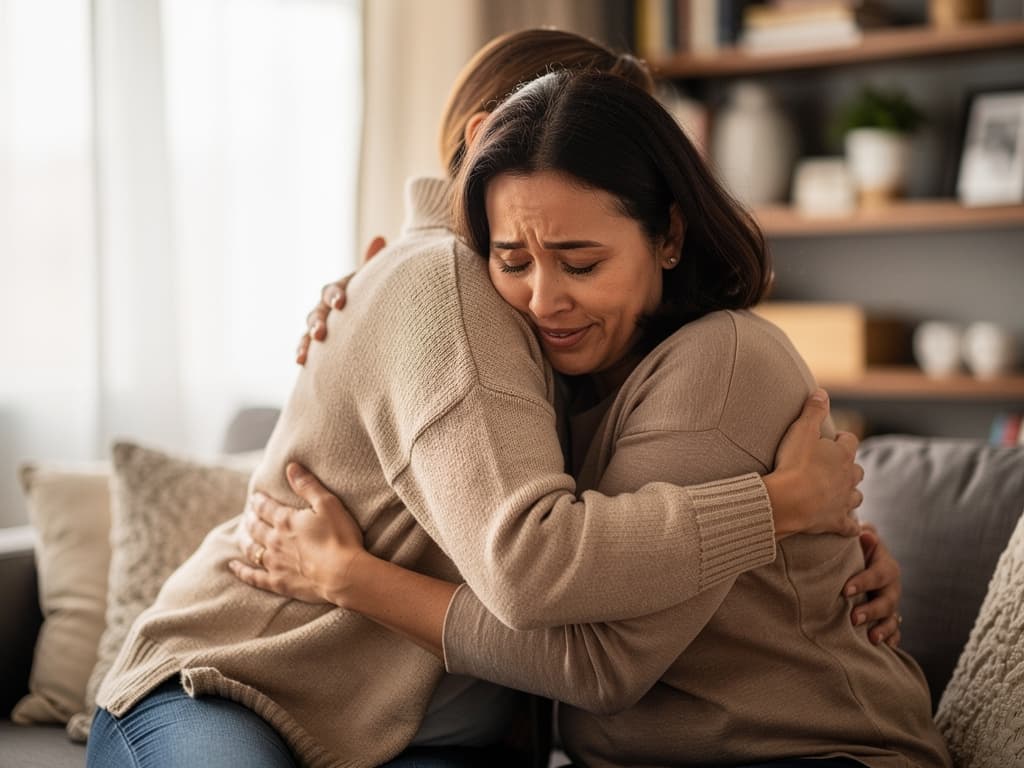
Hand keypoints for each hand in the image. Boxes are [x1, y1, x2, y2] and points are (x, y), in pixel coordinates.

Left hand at [229, 463, 366, 605]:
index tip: (255, 497)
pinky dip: (241, 571)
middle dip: (250, 519)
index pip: (265, 507)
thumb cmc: (340, 537)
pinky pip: (253, 577)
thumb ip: (308, 486)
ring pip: (251, 549)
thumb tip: (291, 466)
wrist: (344, 575)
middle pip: (255, 527)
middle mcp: (274, 540)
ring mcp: (274, 563)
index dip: (259, 501)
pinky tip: (233, 566)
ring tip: (242, 535)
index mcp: (286, 520)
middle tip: (248, 515)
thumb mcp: (328, 504)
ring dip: (245, 540)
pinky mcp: (278, 582)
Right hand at [295, 236, 386, 364]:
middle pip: (317, 312)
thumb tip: (379, 238)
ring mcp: (319, 324)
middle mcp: (325, 306)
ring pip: (308, 330)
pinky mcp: (317, 341)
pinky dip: (302, 352)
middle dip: (318, 322)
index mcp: (339, 290)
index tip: (341, 304)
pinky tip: (300, 362)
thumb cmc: (372, 295)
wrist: (367, 315)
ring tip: (304, 355)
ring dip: (305, 341)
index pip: (332, 290)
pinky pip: (306, 346)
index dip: (335, 295)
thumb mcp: (374, 281)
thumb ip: (373, 264)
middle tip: (321, 333)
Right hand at [766, 389, 863, 538]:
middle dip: (848, 467)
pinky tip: (849, 526)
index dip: (843, 439)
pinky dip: (851, 526)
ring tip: (840, 492)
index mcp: (842, 454)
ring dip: (850, 493)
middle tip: (834, 466)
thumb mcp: (801, 430)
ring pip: (856, 496)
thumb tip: (822, 393)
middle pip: (857, 470)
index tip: (834, 438)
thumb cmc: (794, 464)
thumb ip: (813, 411)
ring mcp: (843, 501)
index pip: (850, 441)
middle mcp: (848, 478)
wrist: (788, 501)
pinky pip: (850, 526)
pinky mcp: (836, 522)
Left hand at [844, 523, 902, 646]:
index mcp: (885, 567)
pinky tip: (886, 650)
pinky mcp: (888, 618)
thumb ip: (863, 537)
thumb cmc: (857, 549)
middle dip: (872, 611)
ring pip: (892, 619)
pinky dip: (891, 640)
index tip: (845, 590)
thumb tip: (864, 533)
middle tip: (854, 618)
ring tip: (871, 639)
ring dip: (883, 629)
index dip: (863, 582)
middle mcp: (892, 587)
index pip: (877, 574)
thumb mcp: (861, 540)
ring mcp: (892, 604)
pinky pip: (895, 632)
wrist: (864, 559)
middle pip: (887, 601)